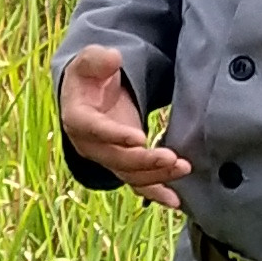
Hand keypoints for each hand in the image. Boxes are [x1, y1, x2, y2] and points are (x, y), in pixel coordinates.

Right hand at [60, 45, 188, 205]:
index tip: (139, 138)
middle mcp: (90, 146)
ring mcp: (107, 158)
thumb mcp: (89, 60)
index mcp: (77, 119)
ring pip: (130, 175)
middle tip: (172, 158)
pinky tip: (175, 202)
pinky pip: (139, 183)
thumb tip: (113, 58)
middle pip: (116, 159)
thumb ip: (98, 58)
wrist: (88, 95)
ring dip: (157, 176)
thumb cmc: (89, 75)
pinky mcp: (123, 164)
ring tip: (183, 168)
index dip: (115, 136)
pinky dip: (157, 192)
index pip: (95, 130)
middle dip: (145, 161)